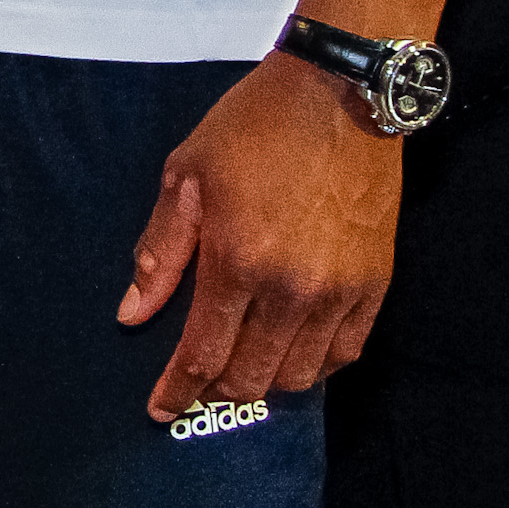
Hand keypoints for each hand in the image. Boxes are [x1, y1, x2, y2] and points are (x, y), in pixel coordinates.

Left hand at [118, 52, 400, 416]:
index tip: (159, 410)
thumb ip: (159, 251)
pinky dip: (316, 366)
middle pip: (253, 376)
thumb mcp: (185, 176)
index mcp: (237, 261)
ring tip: (242, 368)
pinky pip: (346, 353)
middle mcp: (292, 289)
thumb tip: (132, 313)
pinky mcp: (376, 284)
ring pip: (302, 375)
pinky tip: (293, 355)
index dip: (178, 390)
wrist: (339, 96)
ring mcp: (339, 291)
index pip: (203, 353)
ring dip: (267, 382)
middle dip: (218, 388)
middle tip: (196, 382)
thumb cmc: (253, 127)